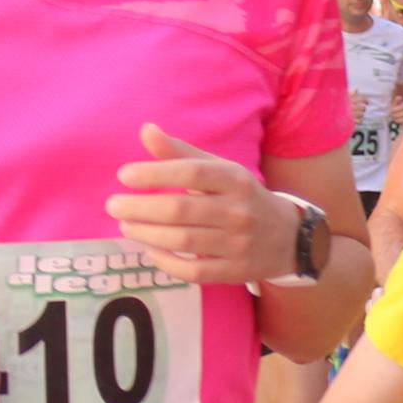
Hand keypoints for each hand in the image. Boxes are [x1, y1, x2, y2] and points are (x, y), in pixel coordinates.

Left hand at [109, 126, 292, 284]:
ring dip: (147, 234)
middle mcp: (239, 211)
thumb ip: (181, 153)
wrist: (288, 237)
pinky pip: (195, 271)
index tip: (125, 175)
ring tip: (126, 225)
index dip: (155, 173)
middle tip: (113, 205)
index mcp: (235, 179)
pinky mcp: (236, 271)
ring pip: (184, 240)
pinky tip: (151, 251)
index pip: (192, 172)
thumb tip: (147, 130)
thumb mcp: (220, 169)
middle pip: (181, 210)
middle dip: (141, 208)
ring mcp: (239, 243)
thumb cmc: (243, 197)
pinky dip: (167, 263)